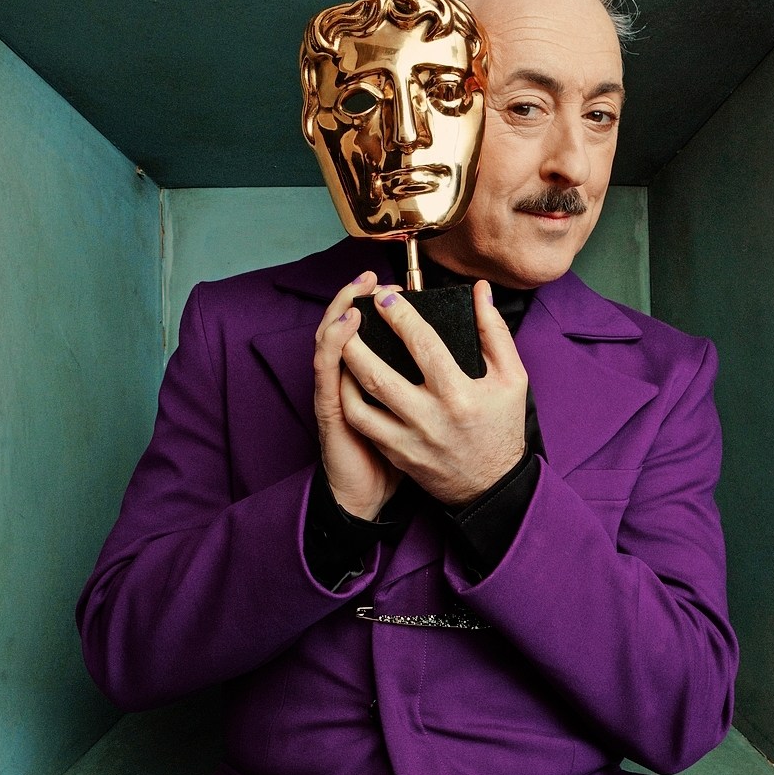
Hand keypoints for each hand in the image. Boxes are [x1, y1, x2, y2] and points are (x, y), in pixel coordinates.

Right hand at [313, 272, 402, 519]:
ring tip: (358, 293)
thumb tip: (447, 351)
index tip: (391, 281)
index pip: (365, 329)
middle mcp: (348, 380)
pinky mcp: (328, 411)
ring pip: (328, 342)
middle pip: (342, 326)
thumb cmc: (402, 454)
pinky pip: (326, 374)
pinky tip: (343, 330)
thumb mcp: (414, 412)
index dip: (373, 301)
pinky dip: (332, 347)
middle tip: (371, 277)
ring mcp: (335, 393)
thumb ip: (424, 377)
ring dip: (340, 313)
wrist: (378, 497)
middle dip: (354, 297)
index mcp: (375, 377)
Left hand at [339, 281, 528, 507]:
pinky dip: (348, 397)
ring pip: (360, 402)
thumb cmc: (502, 425)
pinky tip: (346, 377)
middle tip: (350, 315)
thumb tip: (479, 291)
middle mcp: (429, 418)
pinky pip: (362, 423)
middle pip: (378, 374)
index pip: (423, 345)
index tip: (384, 297)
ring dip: (345, 369)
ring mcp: (408, 439)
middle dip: (357, 340)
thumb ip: (494, 331)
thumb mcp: (512, 377)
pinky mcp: (396, 454)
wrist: (491, 486)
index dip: (399, 316)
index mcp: (459, 394)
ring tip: (341, 342)